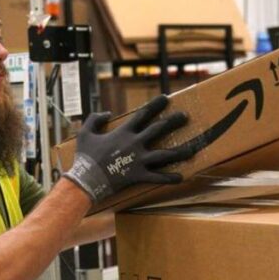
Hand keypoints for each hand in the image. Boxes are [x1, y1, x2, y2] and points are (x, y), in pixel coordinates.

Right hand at [62, 95, 191, 203]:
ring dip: (181, 151)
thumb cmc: (84, 157)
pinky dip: (170, 178)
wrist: (85, 181)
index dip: (156, 105)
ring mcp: (139, 160)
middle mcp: (135, 144)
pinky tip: (182, 177)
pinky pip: (158, 177)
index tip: (167, 99)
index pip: (143, 114)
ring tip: (194, 149)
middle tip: (185, 116)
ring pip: (165, 154)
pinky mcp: (139, 176)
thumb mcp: (84, 133)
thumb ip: (95, 119)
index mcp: (123, 132)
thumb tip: (108, 113)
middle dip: (173, 121)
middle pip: (159, 129)